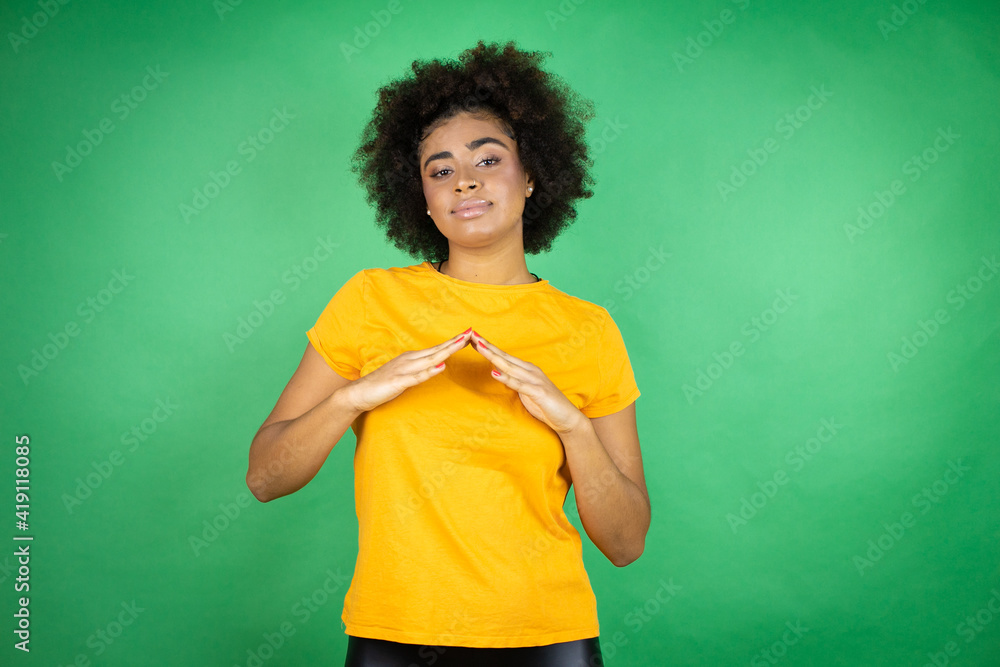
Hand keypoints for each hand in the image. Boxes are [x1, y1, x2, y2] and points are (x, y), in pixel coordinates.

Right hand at [344, 329, 472, 411]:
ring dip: (446, 351)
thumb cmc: (382, 384)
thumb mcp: (405, 374)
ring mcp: (404, 370)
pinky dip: (430, 371)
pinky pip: (416, 377)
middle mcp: (409, 360)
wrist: (358, 392)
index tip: (468, 334)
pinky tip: (441, 367)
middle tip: (471, 332)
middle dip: (455, 342)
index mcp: (412, 358)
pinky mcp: (398, 382)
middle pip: (437, 350)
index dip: (453, 342)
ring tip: (461, 344)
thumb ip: (419, 369)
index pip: (436, 349)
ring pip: (430, 360)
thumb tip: (436, 365)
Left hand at [471, 331, 583, 433]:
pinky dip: (506, 378)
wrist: (568, 418)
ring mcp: (535, 380)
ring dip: (494, 357)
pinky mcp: (538, 392)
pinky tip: (494, 372)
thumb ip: (514, 382)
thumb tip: (499, 374)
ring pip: (510, 367)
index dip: (489, 348)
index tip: (473, 339)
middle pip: (505, 357)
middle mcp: (531, 371)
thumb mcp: (526, 392)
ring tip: (480, 348)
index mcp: (527, 370)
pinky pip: (519, 384)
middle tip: (472, 335)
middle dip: (487, 347)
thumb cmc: (546, 405)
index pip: (504, 356)